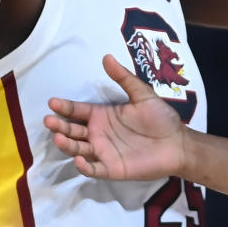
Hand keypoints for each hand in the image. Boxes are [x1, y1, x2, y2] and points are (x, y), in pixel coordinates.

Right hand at [45, 54, 184, 179]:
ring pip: (78, 149)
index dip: (65, 107)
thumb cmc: (160, 118)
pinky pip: (94, 169)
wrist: (178, 143)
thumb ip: (124, 78)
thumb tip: (106, 57)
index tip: (53, 102)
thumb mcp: (142, 94)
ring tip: (58, 137)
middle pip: (73, 130)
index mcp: (103, 115)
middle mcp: (98, 134)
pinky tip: (79, 160)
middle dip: (59, 126)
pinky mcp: (112, 168)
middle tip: (49, 120)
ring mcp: (103, 152)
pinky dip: (84, 166)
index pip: (78, 111)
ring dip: (67, 144)